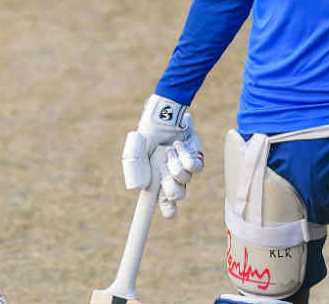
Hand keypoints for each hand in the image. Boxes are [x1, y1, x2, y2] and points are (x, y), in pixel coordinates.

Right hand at [122, 94, 203, 217]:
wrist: (164, 114)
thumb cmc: (147, 132)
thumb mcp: (135, 148)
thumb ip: (132, 167)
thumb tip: (138, 189)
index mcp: (155, 179)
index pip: (162, 202)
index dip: (166, 210)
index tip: (168, 214)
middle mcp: (170, 176)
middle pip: (177, 197)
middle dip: (172, 190)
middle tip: (166, 178)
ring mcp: (183, 168)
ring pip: (186, 181)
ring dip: (175, 166)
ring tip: (169, 151)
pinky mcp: (195, 157)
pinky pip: (195, 167)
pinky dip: (185, 157)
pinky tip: (179, 145)